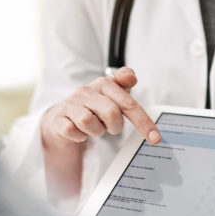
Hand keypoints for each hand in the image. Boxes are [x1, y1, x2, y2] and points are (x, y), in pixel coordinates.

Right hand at [41, 67, 160, 147]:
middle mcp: (86, 91)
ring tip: (94, 127)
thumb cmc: (94, 105)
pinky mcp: (59, 119)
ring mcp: (71, 104)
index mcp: (104, 83)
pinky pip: (73, 132)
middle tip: (111, 127)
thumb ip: (125, 82)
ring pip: (91, 124)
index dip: (143, 122)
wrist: (63, 116)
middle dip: (115, 126)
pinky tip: (79, 132)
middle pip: (111, 114)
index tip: (154, 138)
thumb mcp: (112, 93)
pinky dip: (80, 137)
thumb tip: (131, 77)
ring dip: (97, 132)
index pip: (128, 103)